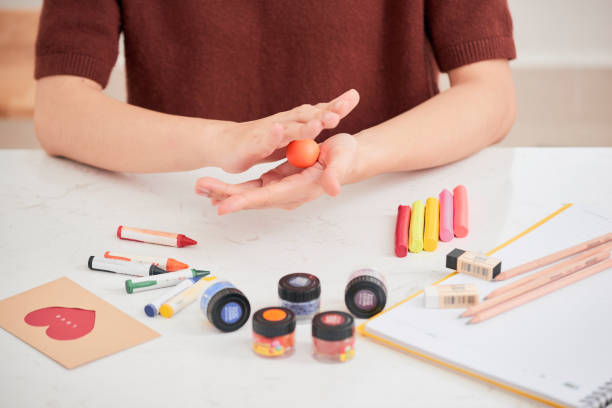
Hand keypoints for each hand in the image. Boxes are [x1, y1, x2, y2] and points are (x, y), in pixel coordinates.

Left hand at [195, 133, 359, 213]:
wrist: (348, 158)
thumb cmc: (347, 157)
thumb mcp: (343, 159)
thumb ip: (337, 174)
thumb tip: (333, 189)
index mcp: (300, 188)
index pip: (268, 197)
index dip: (245, 201)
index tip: (223, 206)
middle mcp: (288, 193)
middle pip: (252, 198)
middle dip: (225, 195)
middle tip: (200, 188)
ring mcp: (281, 188)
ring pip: (249, 194)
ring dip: (224, 192)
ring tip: (200, 186)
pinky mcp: (278, 180)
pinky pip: (252, 188)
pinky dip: (233, 188)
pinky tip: (216, 187)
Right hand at [213, 89, 358, 172]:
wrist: (225, 143)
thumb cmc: (260, 140)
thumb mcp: (290, 137)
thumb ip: (310, 129)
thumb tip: (332, 116)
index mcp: (294, 122)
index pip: (318, 111)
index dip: (335, 105)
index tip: (353, 96)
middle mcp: (283, 122)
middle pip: (307, 115)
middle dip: (324, 112)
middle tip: (342, 110)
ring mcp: (269, 132)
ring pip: (289, 128)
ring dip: (303, 126)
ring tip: (319, 123)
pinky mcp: (254, 143)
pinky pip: (264, 139)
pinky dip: (271, 135)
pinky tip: (279, 130)